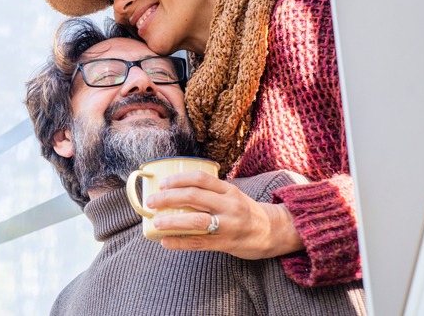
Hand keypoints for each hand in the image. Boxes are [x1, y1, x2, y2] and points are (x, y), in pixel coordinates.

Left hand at [145, 171, 303, 259]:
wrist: (272, 231)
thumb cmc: (244, 211)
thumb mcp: (231, 195)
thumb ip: (209, 192)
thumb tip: (174, 191)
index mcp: (228, 190)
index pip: (200, 179)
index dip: (178, 179)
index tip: (162, 184)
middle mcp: (229, 205)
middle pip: (194, 197)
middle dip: (168, 198)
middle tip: (151, 202)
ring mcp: (228, 225)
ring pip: (196, 221)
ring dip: (172, 221)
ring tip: (156, 222)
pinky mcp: (226, 244)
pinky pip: (199, 243)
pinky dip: (179, 242)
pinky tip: (165, 242)